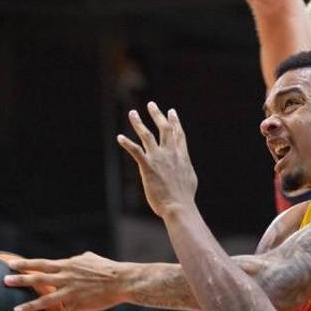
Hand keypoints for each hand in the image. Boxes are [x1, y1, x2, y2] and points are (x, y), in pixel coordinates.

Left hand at [4, 251, 126, 310]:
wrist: (122, 280)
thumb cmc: (108, 268)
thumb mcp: (90, 259)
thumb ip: (79, 259)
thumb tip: (75, 258)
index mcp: (67, 265)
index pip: (41, 264)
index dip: (25, 264)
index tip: (11, 264)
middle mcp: (66, 277)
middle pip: (38, 279)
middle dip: (20, 280)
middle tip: (4, 282)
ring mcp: (71, 292)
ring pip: (46, 300)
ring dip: (30, 306)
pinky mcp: (79, 305)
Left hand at [117, 102, 197, 218]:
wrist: (178, 206)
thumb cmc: (184, 197)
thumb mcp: (189, 178)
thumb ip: (185, 167)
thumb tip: (185, 166)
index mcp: (182, 156)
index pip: (178, 134)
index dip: (175, 122)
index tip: (172, 112)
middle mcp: (170, 153)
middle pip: (164, 129)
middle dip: (157, 115)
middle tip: (151, 104)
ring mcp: (158, 158)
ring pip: (147, 135)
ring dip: (138, 123)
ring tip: (132, 113)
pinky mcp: (147, 167)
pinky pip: (135, 151)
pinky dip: (127, 143)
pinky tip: (120, 137)